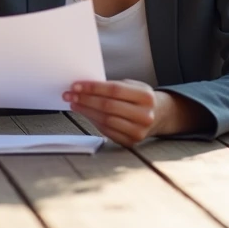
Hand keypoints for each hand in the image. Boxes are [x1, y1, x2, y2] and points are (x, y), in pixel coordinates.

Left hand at [63, 79, 189, 146]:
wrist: (158, 116)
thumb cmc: (139, 98)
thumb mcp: (133, 86)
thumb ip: (113, 86)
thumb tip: (85, 87)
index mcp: (146, 96)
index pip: (114, 90)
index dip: (93, 88)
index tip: (76, 85)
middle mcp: (145, 115)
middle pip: (108, 106)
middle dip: (85, 99)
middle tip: (69, 94)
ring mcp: (139, 131)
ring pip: (105, 120)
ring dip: (86, 111)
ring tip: (74, 103)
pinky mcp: (131, 142)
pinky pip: (107, 131)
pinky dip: (93, 121)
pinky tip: (85, 113)